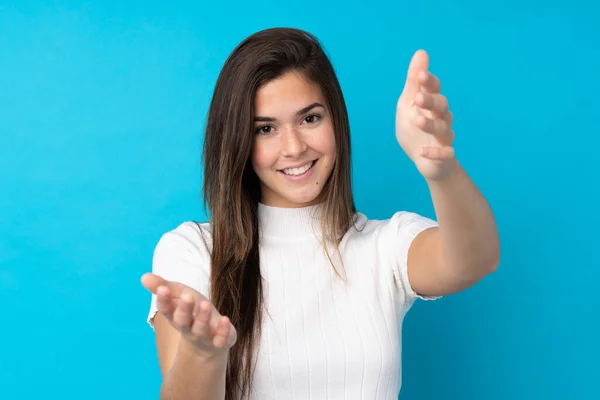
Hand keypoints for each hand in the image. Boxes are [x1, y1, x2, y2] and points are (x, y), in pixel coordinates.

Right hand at [141, 273, 236, 355]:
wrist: (209, 342)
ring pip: (200, 330)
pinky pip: (220, 340)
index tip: (163, 288)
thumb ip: (164, 286)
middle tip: (187, 296)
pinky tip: (225, 320)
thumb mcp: (180, 296)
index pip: (166, 309)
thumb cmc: (192, 313)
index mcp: (175, 316)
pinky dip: (223, 331)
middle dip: (184, 309)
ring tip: (205, 304)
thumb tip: (143, 277)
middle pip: (182, 321)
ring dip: (202, 318)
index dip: (164, 300)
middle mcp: (187, 327)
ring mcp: (203, 336)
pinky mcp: (219, 342)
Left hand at [396, 49, 455, 180]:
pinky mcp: (444, 156)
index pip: (434, 89)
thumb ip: (414, 81)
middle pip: (441, 107)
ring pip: (443, 129)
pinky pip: (444, 154)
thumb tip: (421, 52)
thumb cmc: (415, 129)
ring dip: (430, 124)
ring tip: (418, 120)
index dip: (429, 82)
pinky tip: (422, 151)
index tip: (420, 75)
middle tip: (418, 98)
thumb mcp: (408, 103)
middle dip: (431, 101)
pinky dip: (434, 153)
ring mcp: (444, 138)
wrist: (425, 162)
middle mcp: (441, 118)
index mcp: (431, 104)